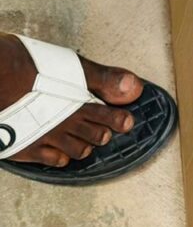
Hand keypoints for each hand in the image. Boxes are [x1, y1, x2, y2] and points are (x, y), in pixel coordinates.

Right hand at [0, 33, 142, 166]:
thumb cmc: (24, 66)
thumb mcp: (69, 66)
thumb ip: (103, 78)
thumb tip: (134, 87)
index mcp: (78, 103)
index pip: (109, 117)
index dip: (120, 120)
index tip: (126, 121)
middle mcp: (64, 125)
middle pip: (95, 137)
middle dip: (103, 132)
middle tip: (105, 128)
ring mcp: (45, 138)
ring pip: (77, 151)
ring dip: (84, 145)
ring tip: (84, 138)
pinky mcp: (25, 147)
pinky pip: (52, 160)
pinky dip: (60, 156)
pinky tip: (60, 150)